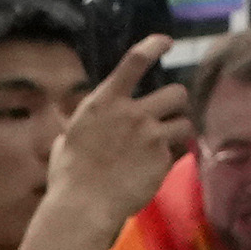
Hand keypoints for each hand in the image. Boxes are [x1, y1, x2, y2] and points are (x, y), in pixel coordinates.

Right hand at [42, 37, 194, 243]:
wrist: (83, 207)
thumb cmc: (68, 178)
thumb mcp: (65, 143)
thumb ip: (78, 130)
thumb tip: (66, 134)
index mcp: (103, 102)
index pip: (136, 61)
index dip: (154, 45)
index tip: (166, 42)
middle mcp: (131, 113)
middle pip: (176, 92)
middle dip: (175, 103)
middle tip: (167, 115)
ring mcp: (150, 135)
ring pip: (185, 121)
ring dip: (178, 130)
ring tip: (166, 143)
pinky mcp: (163, 157)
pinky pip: (180, 150)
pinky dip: (172, 157)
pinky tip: (155, 168)